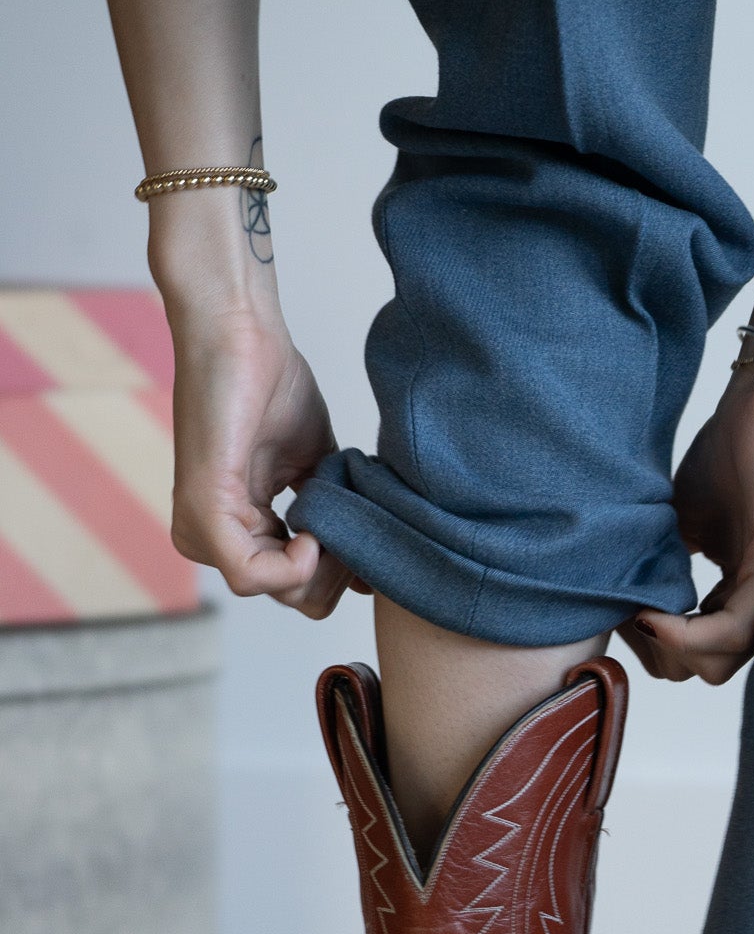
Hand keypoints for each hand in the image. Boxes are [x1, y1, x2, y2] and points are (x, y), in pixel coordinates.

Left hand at [165, 303, 353, 618]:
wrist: (241, 334)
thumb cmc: (272, 385)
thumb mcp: (315, 466)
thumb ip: (334, 514)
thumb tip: (369, 571)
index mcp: (238, 529)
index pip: (297, 588)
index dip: (343, 573)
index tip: (367, 539)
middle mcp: (213, 538)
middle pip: (295, 599)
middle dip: (339, 573)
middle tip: (355, 530)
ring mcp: (203, 530)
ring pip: (278, 593)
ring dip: (324, 563)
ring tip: (335, 520)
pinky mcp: (203, 512)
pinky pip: (251, 576)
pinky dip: (295, 563)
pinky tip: (312, 532)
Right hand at [624, 367, 753, 682]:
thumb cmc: (728, 452)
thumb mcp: (679, 521)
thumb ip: (658, 565)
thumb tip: (620, 603)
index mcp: (740, 589)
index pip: (699, 651)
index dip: (654, 644)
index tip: (622, 612)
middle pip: (710, 668)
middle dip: (661, 656)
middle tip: (630, 615)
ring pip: (722, 662)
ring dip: (671, 650)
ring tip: (639, 615)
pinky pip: (736, 631)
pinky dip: (688, 635)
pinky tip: (652, 615)